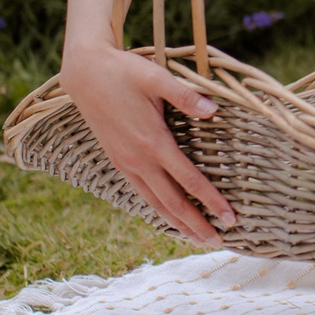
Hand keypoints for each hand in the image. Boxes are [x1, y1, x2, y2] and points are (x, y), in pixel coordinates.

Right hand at [59, 38, 233, 245]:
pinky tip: (168, 216)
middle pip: (172, 202)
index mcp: (153, 141)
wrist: (84, 74)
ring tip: (197, 239)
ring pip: (155, 202)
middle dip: (196, 224)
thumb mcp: (156, 77)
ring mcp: (126, 163)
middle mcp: (138, 159)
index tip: (230, 218)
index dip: (211, 201)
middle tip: (219, 242)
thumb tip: (215, 110)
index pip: (189, 180)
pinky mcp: (118, 161)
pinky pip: (141, 192)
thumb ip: (185, 96)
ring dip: (177, 223)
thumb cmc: (123, 72)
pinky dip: (158, 209)